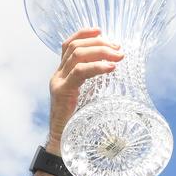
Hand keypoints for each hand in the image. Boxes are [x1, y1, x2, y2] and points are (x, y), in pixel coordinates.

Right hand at [47, 28, 122, 153]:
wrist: (62, 144)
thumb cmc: (77, 124)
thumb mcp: (86, 99)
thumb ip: (92, 86)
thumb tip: (113, 72)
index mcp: (62, 75)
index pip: (68, 45)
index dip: (84, 34)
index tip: (102, 31)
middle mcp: (57, 75)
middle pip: (76, 47)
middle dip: (99, 43)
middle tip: (118, 48)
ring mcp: (58, 82)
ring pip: (77, 55)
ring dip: (101, 52)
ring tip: (118, 56)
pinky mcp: (62, 92)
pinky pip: (80, 71)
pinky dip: (97, 67)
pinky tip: (111, 68)